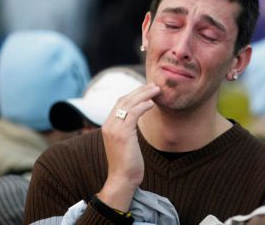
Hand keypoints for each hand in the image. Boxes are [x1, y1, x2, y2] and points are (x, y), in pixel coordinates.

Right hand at [97, 83, 160, 210]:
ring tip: (156, 90)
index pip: (119, 102)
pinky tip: (152, 103)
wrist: (122, 179)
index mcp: (108, 125)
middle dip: (140, 90)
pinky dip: (143, 106)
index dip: (133, 93)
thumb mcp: (125, 142)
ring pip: (129, 104)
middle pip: (124, 99)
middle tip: (154, 85)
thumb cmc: (127, 163)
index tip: (146, 89)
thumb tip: (135, 119)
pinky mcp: (123, 134)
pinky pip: (133, 113)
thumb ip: (126, 129)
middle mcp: (108, 125)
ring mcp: (114, 129)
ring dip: (144, 95)